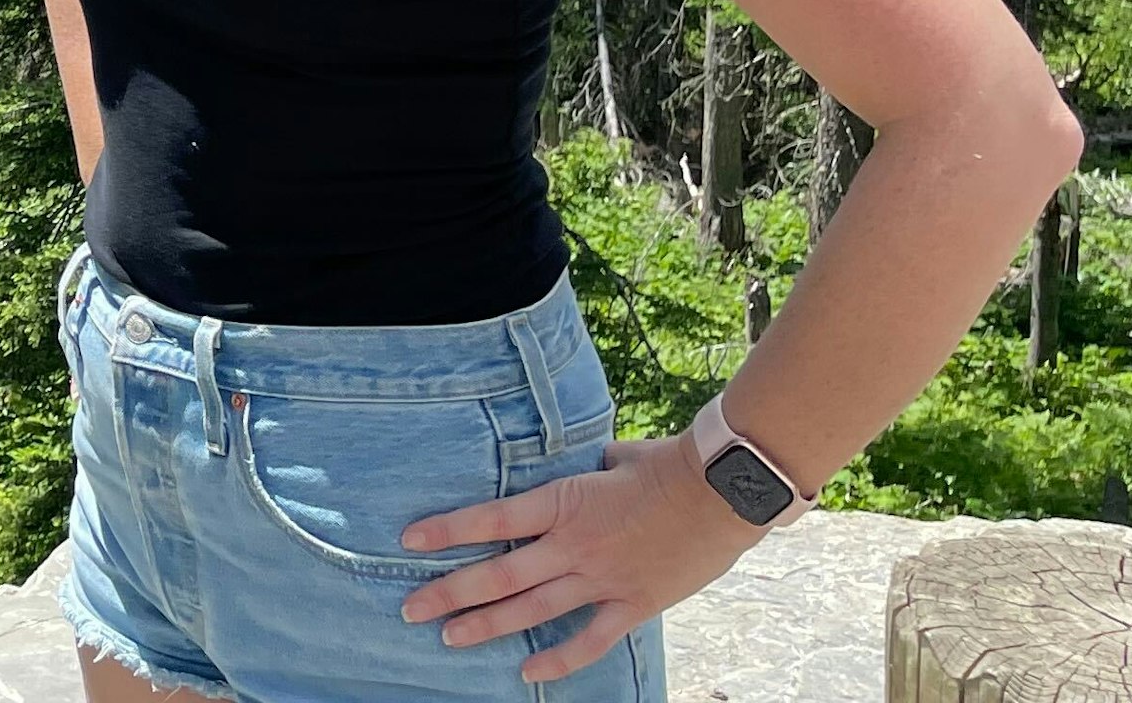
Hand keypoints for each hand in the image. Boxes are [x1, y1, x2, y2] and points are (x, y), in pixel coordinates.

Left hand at [395, 432, 757, 682]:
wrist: (723, 492)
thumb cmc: (668, 466)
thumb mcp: (612, 458)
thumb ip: (585, 470)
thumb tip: (581, 467)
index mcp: (563, 502)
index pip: (491, 518)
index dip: (447, 530)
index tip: (408, 540)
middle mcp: (573, 545)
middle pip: (500, 574)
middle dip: (450, 592)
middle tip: (412, 609)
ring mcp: (602, 579)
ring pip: (532, 610)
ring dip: (488, 626)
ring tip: (449, 638)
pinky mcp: (633, 604)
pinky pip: (589, 640)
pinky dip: (558, 660)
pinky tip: (528, 672)